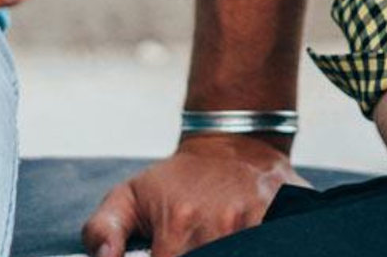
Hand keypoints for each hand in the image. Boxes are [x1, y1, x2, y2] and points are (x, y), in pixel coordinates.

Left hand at [82, 134, 305, 256]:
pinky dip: (255, 245)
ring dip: (223, 251)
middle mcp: (217, 228)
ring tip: (210, 239)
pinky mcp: (283, 220)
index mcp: (178, 224)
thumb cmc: (178, 179)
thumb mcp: (129, 195)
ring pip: (235, 254)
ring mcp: (254, 227)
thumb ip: (103, 229)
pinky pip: (267, 245)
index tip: (164, 255)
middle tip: (190, 245)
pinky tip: (239, 241)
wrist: (233, 142)